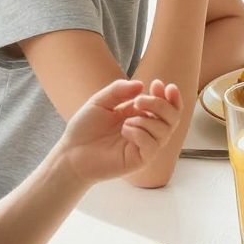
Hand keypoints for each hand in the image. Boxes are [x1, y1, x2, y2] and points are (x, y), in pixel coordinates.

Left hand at [59, 77, 182, 182]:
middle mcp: (146, 130)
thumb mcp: (100, 102)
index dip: (170, 96)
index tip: (157, 84)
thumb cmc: (85, 129)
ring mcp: (144, 146)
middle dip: (160, 104)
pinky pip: (152, 145)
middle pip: (172, 117)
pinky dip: (140, 133)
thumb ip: (118, 90)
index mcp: (140, 115)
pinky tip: (124, 132)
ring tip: (126, 121)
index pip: (167, 107)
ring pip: (165, 130)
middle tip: (139, 101)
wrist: (71, 152)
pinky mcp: (140, 159)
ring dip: (147, 120)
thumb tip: (141, 84)